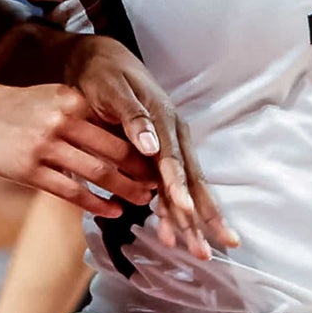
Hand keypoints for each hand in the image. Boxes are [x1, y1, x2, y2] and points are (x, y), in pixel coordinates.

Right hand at [0, 77, 155, 218]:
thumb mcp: (56, 100)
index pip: (116, 127)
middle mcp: (61, 122)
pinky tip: (111, 211)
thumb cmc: (22, 108)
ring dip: (124, 189)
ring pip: (96, 173)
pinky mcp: (29, 171)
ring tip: (141, 200)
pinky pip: (71, 191)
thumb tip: (126, 139)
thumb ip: (85, 117)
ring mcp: (44, 147)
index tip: (160, 162)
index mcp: (72, 101)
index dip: (141, 147)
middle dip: (140, 171)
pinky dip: (96, 203)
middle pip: (113, 150)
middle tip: (158, 185)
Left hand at [64, 35, 237, 260]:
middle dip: (202, 217)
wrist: (102, 60)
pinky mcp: (159, 153)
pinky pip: (170, 187)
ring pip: (186, 189)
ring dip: (192, 221)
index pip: (175, 162)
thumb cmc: (106, 75)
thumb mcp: (113, 90)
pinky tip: (172, 233)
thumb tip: (151, 145)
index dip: (180, 189)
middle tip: (209, 249)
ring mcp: (170, 145)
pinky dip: (173, 211)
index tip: (185, 214)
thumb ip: (132, 116)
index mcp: (165, 120)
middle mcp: (174, 135)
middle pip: (192, 181)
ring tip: (200, 251)